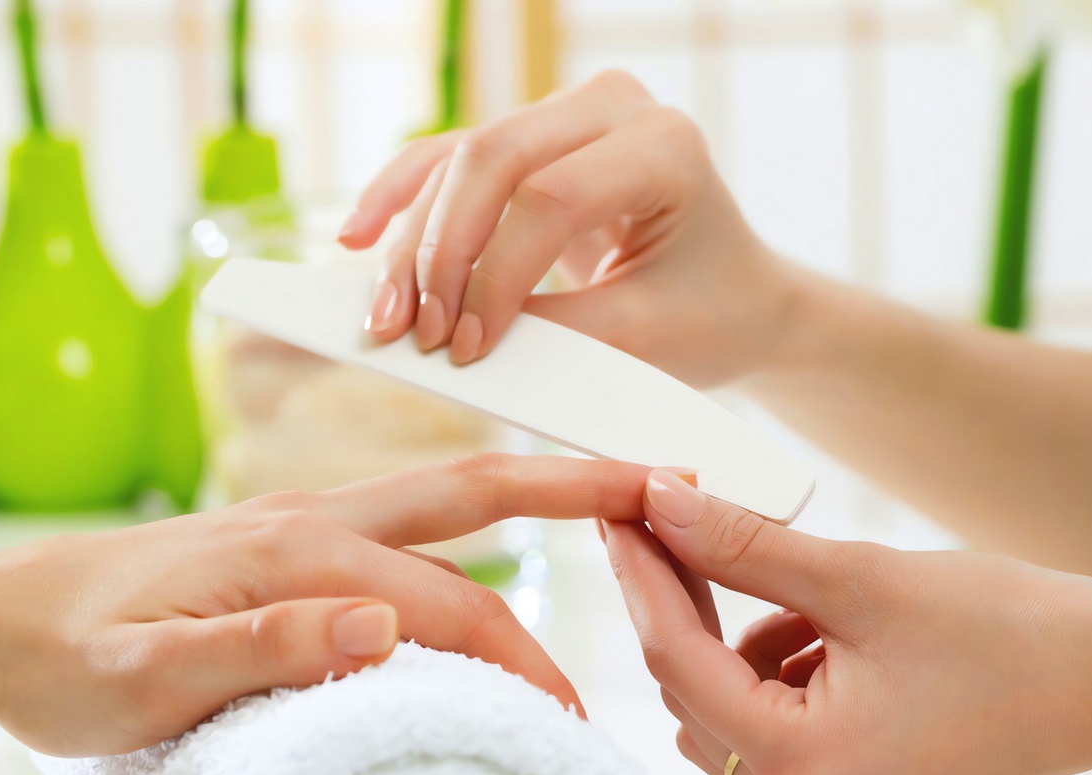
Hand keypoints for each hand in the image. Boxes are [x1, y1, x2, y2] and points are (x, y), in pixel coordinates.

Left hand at [0, 454, 649, 755]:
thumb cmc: (58, 659)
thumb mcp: (140, 676)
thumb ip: (257, 646)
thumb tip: (377, 624)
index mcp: (291, 550)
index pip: (444, 605)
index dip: (519, 663)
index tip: (574, 721)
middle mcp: (310, 520)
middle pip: (470, 495)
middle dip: (572, 490)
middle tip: (664, 489)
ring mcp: (300, 526)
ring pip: (442, 502)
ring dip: (532, 499)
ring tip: (611, 501)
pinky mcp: (285, 547)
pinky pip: (402, 530)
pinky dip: (470, 532)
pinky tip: (491, 551)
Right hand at [337, 70, 797, 385]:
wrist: (735, 295)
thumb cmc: (707, 316)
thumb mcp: (648, 341)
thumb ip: (559, 338)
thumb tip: (457, 345)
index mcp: (666, 147)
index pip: (553, 196)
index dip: (496, 273)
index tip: (467, 350)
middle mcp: (615, 107)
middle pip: (492, 160)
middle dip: (440, 253)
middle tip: (413, 334)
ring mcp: (566, 113)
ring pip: (459, 162)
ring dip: (411, 241)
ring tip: (383, 316)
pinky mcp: (528, 137)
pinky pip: (445, 159)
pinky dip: (400, 200)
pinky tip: (356, 238)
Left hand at [601, 470, 1091, 774]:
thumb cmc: (1012, 631)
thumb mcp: (860, 578)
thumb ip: (744, 546)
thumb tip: (660, 502)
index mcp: (802, 770)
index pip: (677, 660)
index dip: (643, 574)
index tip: (620, 505)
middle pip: (695, 695)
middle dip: (688, 605)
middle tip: (684, 518)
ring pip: (730, 718)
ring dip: (741, 645)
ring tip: (802, 591)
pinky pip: (779, 739)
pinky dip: (783, 679)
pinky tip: (830, 633)